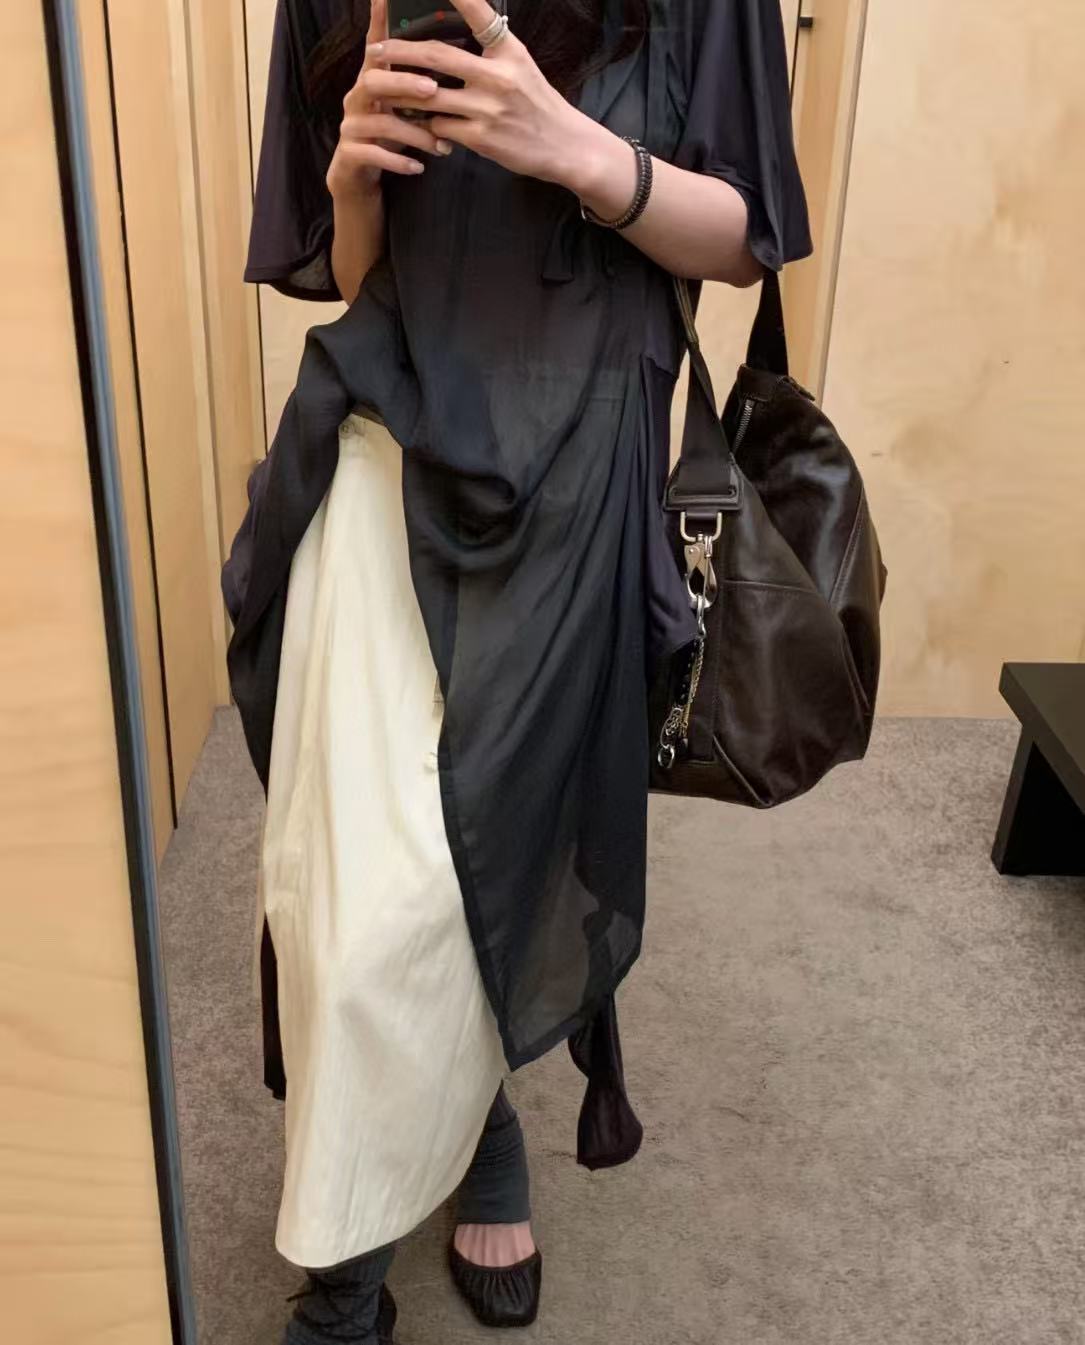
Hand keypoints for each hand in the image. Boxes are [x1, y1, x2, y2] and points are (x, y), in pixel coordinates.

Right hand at [326, 0, 453, 198]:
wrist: (360, 179)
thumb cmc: (388, 138)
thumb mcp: (404, 109)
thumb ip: (420, 89)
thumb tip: (455, 66)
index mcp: (372, 81)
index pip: (375, 47)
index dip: (378, 22)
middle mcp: (357, 98)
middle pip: (373, 80)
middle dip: (403, 82)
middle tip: (432, 88)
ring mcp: (351, 126)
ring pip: (379, 121)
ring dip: (413, 132)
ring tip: (440, 145)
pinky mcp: (350, 155)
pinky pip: (373, 154)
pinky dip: (398, 161)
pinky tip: (419, 166)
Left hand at [365, 0, 604, 189]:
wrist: (564, 145)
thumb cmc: (537, 104)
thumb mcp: (520, 65)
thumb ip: (490, 49)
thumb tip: (450, 39)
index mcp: (508, 51)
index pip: (478, 13)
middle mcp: (498, 76)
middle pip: (436, 56)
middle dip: (400, 51)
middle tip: (375, 49)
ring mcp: (489, 108)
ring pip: (430, 96)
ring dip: (401, 92)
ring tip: (381, 87)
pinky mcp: (482, 138)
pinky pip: (440, 127)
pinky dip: (424, 125)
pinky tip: (415, 122)